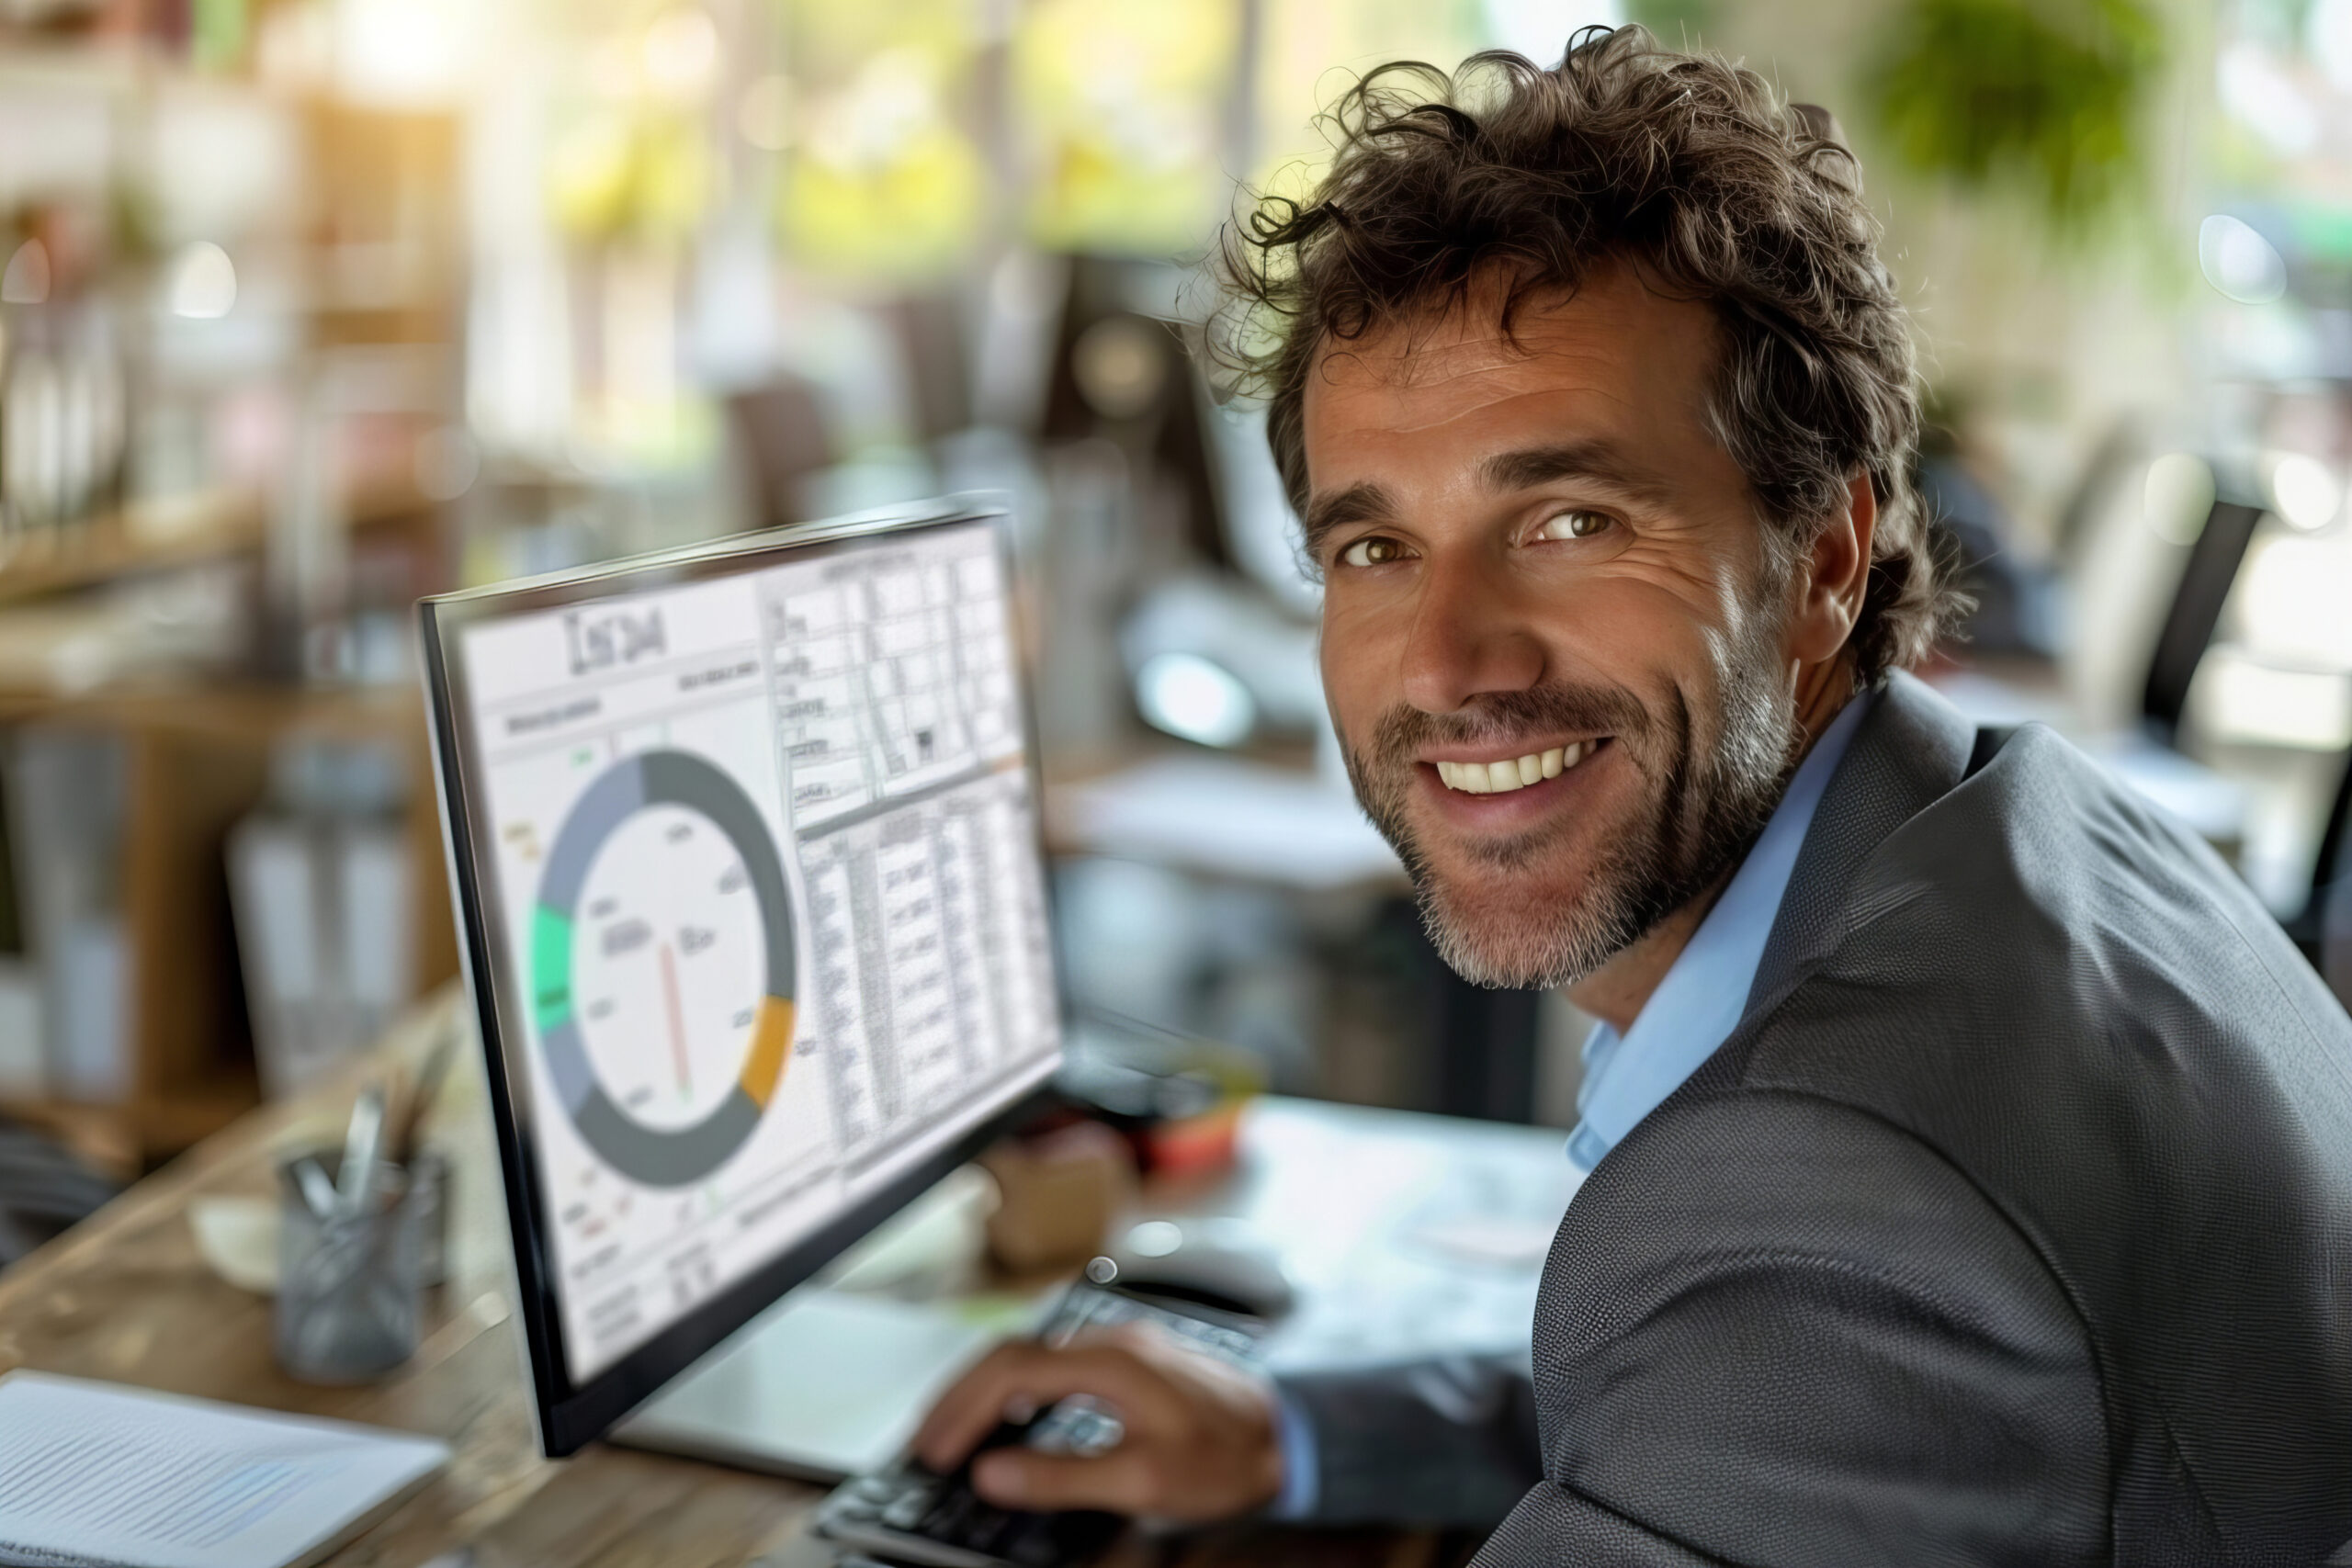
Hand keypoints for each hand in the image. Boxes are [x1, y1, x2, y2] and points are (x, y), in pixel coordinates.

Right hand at [912, 1322, 1285, 1522]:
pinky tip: (1011, 1414)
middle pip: (1010, 1354)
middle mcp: (1111, 1340)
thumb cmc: (1228, 1457)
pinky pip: (1056, 1361)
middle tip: (925, 1441)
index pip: (1009, 1372)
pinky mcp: (1133, 1359)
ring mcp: (1123, 1345)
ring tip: (953, 1429)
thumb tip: (992, 1472)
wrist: (1292, 1437)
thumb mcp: (1143, 1480)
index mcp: (1109, 1361)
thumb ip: (1062, 1475)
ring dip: (985, 1389)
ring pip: (1031, 1353)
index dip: (962, 1412)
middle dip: (960, 1397)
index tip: (935, 1452)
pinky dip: (1019, 1387)